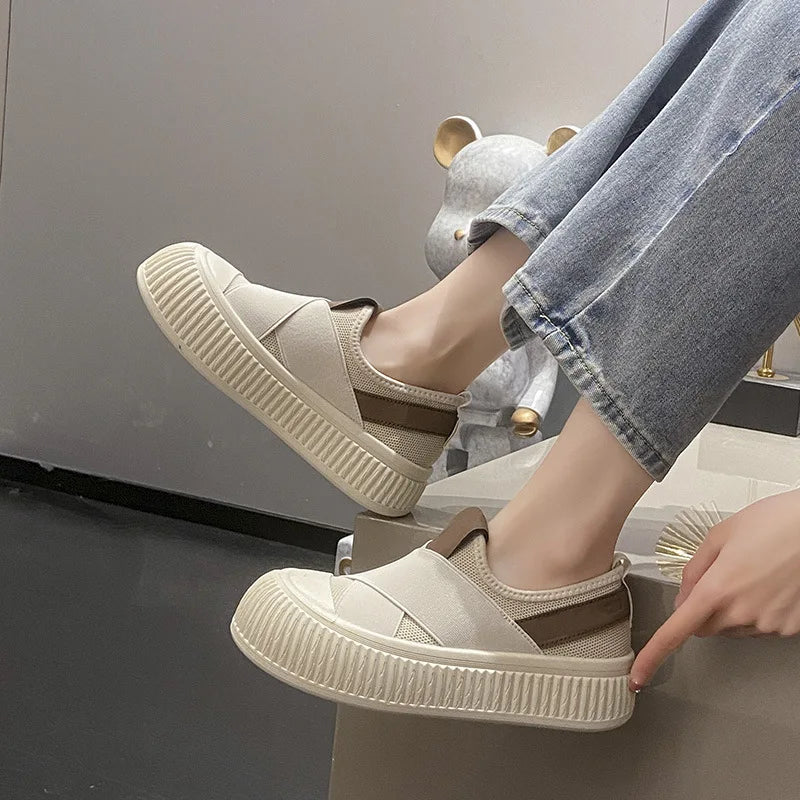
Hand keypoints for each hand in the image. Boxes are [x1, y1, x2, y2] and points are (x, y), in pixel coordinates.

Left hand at [630, 489, 799, 689]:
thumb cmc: (774, 523)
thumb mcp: (720, 536)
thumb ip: (694, 570)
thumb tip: (682, 599)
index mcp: (717, 588)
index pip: (676, 631)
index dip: (653, 655)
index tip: (638, 675)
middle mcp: (741, 612)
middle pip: (704, 627)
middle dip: (702, 611)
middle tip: (720, 578)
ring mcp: (768, 624)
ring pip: (733, 628)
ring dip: (733, 610)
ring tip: (753, 574)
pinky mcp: (790, 628)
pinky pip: (761, 627)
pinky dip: (759, 612)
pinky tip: (772, 585)